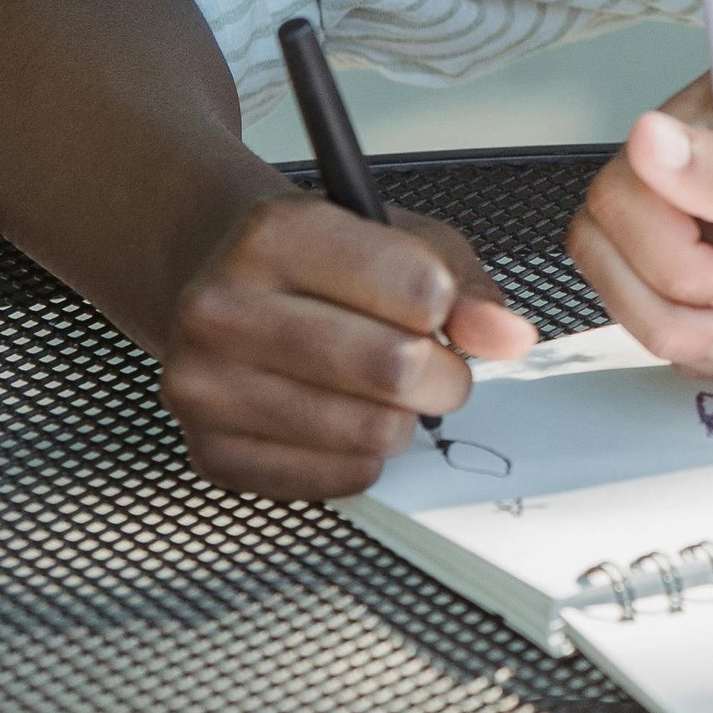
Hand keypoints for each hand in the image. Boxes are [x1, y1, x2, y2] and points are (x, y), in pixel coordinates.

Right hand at [160, 194, 534, 499]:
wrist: (211, 280)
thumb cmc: (315, 260)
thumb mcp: (393, 237)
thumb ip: (460, 282)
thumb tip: (509, 337)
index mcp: (272, 234)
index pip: (415, 286)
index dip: (449, 305)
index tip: (438, 306)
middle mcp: (221, 308)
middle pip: (394, 368)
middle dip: (444, 375)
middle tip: (437, 366)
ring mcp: (204, 385)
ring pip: (370, 432)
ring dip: (405, 419)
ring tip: (387, 391)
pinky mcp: (209, 451)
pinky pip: (337, 478)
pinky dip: (365, 457)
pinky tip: (347, 419)